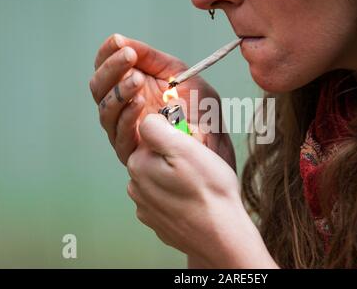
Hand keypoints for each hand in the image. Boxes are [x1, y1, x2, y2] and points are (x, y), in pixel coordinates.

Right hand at [89, 34, 235, 168]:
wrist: (215, 139)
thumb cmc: (199, 108)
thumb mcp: (178, 73)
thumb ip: (151, 58)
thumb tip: (122, 41)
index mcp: (132, 88)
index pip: (107, 69)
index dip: (108, 54)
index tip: (117, 42)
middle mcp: (123, 108)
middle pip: (99, 88)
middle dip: (112, 69)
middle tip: (128, 57)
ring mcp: (125, 129)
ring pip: (106, 110)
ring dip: (119, 91)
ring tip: (137, 79)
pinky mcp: (132, 151)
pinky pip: (121, 133)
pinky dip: (128, 116)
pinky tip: (139, 101)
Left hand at [127, 114, 277, 267]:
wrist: (221, 236)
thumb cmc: (209, 191)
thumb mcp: (185, 148)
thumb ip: (157, 128)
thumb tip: (148, 120)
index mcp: (139, 164)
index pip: (153, 134)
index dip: (176, 136)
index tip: (191, 148)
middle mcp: (136, 186)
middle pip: (156, 156)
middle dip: (175, 156)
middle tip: (199, 167)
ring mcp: (145, 207)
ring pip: (161, 176)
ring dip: (176, 176)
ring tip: (198, 186)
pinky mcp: (157, 221)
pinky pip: (166, 197)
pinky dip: (178, 196)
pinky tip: (193, 202)